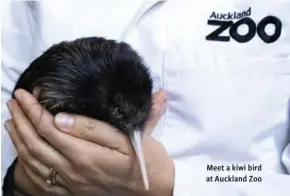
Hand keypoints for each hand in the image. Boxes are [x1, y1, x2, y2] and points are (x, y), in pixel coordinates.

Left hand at [6, 89, 173, 195]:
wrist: (154, 189)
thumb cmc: (145, 160)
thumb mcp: (128, 138)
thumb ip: (94, 129)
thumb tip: (61, 118)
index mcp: (86, 156)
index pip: (49, 129)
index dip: (34, 110)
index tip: (26, 93)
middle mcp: (73, 172)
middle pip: (36, 144)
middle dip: (21, 120)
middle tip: (14, 102)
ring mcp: (72, 184)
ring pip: (34, 162)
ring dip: (19, 140)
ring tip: (11, 122)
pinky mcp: (74, 190)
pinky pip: (41, 180)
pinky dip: (26, 163)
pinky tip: (23, 152)